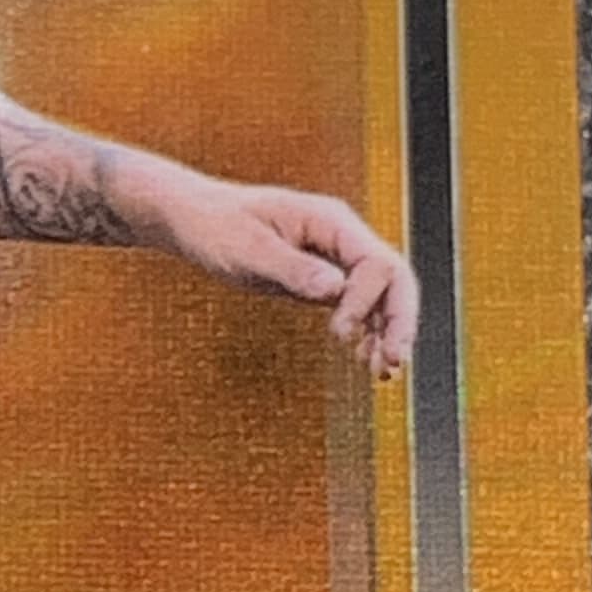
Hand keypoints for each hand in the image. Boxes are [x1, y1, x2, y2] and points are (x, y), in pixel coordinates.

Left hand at [150, 171, 420, 380]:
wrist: (193, 218)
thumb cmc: (215, 225)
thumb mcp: (248, 249)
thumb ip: (292, 269)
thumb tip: (335, 289)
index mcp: (330, 220)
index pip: (376, 263)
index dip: (366, 302)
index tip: (338, 334)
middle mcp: (341, 238)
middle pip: (393, 279)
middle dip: (398, 321)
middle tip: (393, 362)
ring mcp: (334, 258)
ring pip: (381, 295)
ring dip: (388, 332)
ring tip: (384, 373)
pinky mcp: (322, 278)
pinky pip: (358, 305)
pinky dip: (366, 331)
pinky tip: (365, 359)